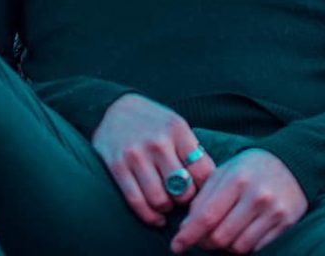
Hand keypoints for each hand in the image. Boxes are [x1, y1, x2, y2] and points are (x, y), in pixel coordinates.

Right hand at [91, 93, 217, 228]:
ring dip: (167, 209)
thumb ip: (191, 151)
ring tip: (168, 204)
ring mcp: (136, 155)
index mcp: (177, 129)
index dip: (206, 188)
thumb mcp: (176, 126)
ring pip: (160, 200)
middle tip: (183, 199)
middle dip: (186, 200)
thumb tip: (210, 185)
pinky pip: (137, 202)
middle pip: (183, 190)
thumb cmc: (152, 123)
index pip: (203, 170)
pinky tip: (157, 217)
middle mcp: (158, 142)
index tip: (201, 191)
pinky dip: (150, 217)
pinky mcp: (118, 167)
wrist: (114, 109)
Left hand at [169, 148, 307, 253]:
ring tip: (222, 233)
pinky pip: (257, 249)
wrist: (292, 163)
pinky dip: (244, 247)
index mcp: (237, 179)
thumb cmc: (251, 168)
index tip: (176, 245)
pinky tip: (241, 234)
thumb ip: (204, 197)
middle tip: (200, 238)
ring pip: (238, 247)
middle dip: (205, 241)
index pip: (207, 216)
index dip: (189, 235)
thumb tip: (186, 228)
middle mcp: (257, 196)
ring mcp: (273, 212)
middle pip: (221, 236)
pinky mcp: (286, 224)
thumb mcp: (225, 171)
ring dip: (225, 246)